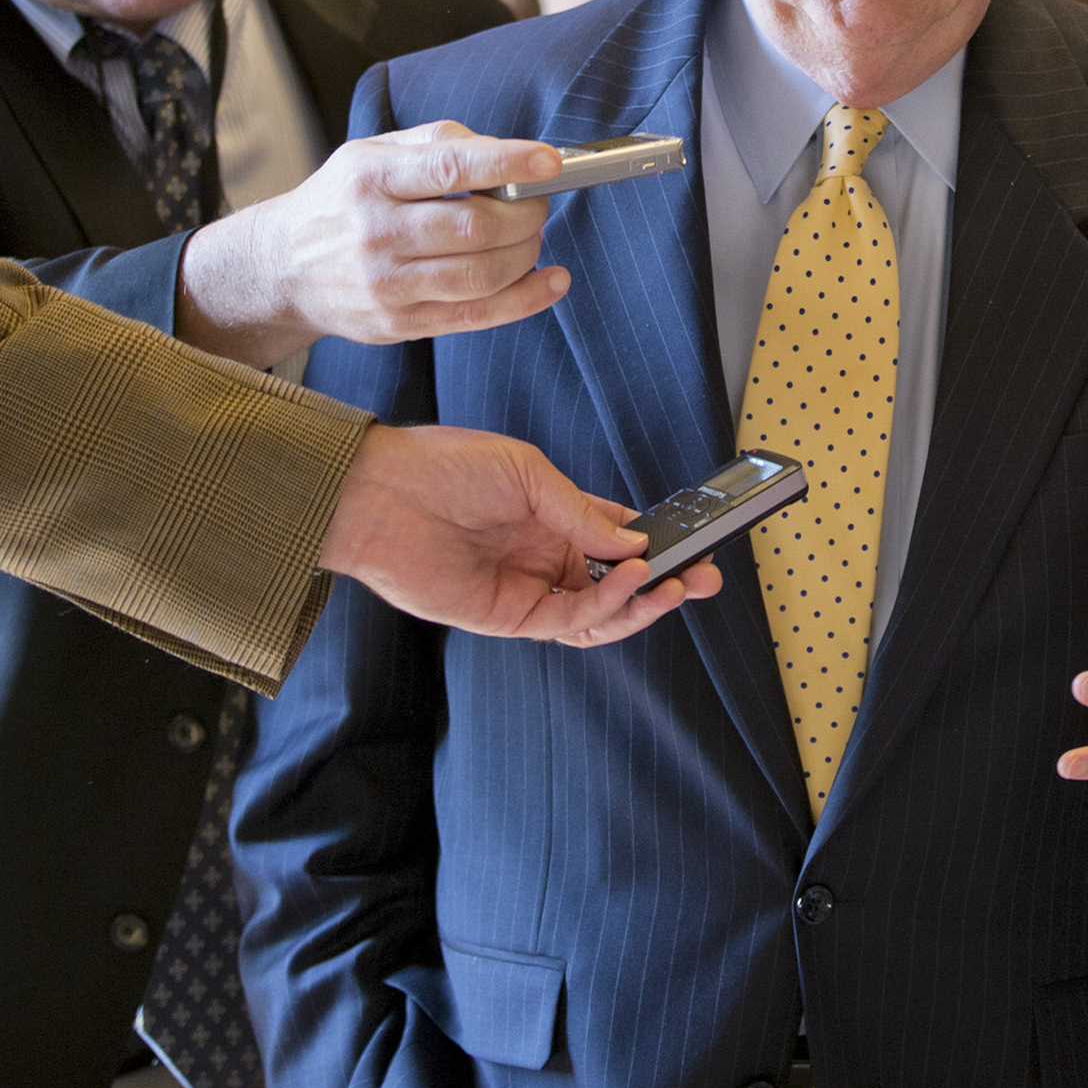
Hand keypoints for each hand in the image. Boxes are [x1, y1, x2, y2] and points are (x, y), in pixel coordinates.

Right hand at [179, 121, 574, 368]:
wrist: (281, 268)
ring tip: (531, 236)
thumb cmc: (342, 202)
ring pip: (483, 274)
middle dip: (527, 213)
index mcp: (370, 178)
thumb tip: (506, 153)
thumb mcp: (372, 152)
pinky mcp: (400, 324)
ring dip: (527, 252)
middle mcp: (376, 232)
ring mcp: (387, 285)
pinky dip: (527, 299)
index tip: (550, 161)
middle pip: (476, 226)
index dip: (508, 164)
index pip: (449, 167)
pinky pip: (478, 316)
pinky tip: (551, 281)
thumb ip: (439, 142)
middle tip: (539, 202)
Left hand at [318, 422, 721, 642]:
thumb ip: (582, 512)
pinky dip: (606, 604)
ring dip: (642, 604)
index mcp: (553, 518)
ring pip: (600, 613)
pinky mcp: (506, 617)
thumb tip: (636, 542)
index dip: (660, 547)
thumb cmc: (445, 466)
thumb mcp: (528, 473)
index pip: (620, 541)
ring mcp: (528, 590)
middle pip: (619, 584)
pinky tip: (629, 582)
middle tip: (706, 580)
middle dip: (666, 584)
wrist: (381, 493)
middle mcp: (545, 558)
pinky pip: (569, 621)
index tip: (697, 545)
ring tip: (675, 586)